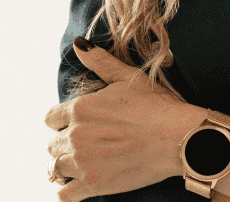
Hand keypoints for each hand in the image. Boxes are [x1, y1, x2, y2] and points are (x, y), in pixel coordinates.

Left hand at [44, 38, 204, 201]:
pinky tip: (79, 186)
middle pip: (53, 144)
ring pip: (56, 167)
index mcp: (79, 108)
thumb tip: (78, 43)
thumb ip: (99, 61)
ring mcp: (82, 162)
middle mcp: (75, 135)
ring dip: (67, 166)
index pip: (51, 119)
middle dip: (67, 143)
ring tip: (86, 163)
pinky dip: (68, 192)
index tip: (80, 124)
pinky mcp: (93, 185)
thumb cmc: (157, 106)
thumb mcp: (127, 77)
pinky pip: (64, 195)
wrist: (179, 139)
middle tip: (89, 145)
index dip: (64, 121)